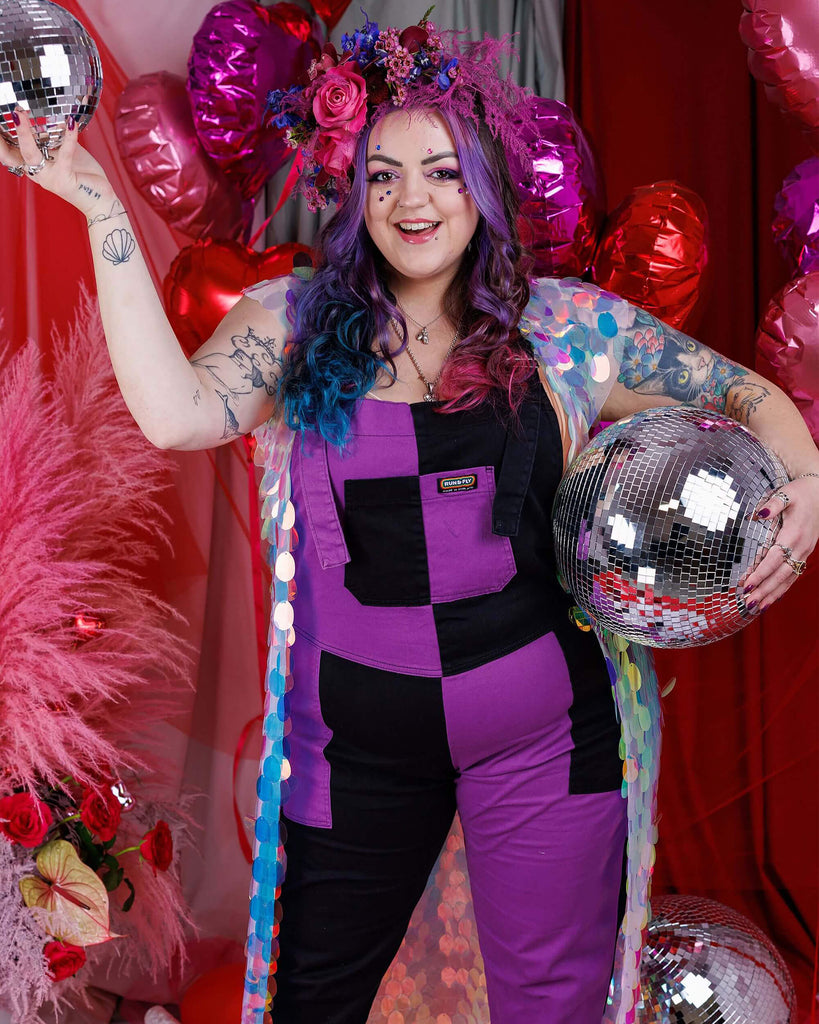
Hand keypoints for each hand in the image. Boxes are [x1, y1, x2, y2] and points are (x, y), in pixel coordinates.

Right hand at [0, 107, 116, 217]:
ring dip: (25, 133)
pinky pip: (64, 155)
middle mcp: (37, 173)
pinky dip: (69, 137)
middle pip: (10, 154)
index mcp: (33, 167)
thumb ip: (55, 137)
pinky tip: (72, 123)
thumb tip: (51, 117)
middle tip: (9, 112)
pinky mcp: (64, 180)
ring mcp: (49, 178)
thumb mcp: (65, 152)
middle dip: (5, 133)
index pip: (8, 154)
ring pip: (30, 154)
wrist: (101, 200)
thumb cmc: (83, 175)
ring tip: (21, 114)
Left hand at [741, 475, 818, 608]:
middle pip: (781, 574)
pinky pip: (793, 575)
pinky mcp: (804, 554)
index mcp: (794, 534)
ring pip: (788, 579)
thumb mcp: (785, 494)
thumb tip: (759, 515)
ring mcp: (804, 552)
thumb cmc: (799, 493)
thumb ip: (772, 505)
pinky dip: (782, 588)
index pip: (774, 559)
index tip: (746, 584)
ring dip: (772, 594)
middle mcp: (801, 547)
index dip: (760, 573)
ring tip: (757, 607)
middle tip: (748, 603)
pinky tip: (771, 598)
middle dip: (764, 590)